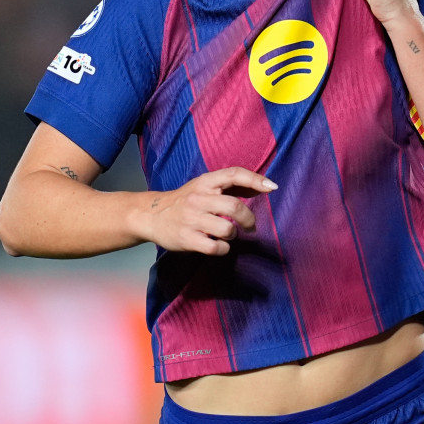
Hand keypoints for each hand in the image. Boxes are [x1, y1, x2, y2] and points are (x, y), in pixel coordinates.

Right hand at [144, 167, 270, 255]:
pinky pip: (215, 247)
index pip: (233, 174)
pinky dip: (223, 248)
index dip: (255, 179)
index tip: (272, 187)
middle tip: (250, 226)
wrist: (150, 215)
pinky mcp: (187, 238)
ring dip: (234, 235)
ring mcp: (191, 219)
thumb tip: (262, 187)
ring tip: (228, 235)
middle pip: (233, 206)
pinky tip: (219, 245)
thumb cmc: (185, 201)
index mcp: (205, 183)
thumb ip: (231, 186)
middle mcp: (198, 198)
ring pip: (226, 229)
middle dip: (248, 219)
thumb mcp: (204, 187)